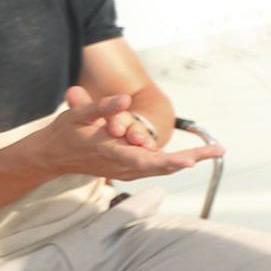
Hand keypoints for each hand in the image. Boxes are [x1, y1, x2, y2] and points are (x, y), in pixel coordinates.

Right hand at [16, 87, 220, 181]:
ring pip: (162, 168)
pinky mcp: (128, 170)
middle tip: (218, 150)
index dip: (170, 161)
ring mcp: (126, 171)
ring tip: (214, 151)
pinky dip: (175, 162)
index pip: (146, 160)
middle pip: (163, 166)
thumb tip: (125, 98)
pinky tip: (193, 156)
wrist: (52, 156)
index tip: (191, 160)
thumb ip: (101, 107)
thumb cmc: (65, 133)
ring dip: (188, 160)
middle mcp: (123, 167)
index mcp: (113, 154)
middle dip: (192, 158)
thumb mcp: (78, 115)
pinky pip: (156, 167)